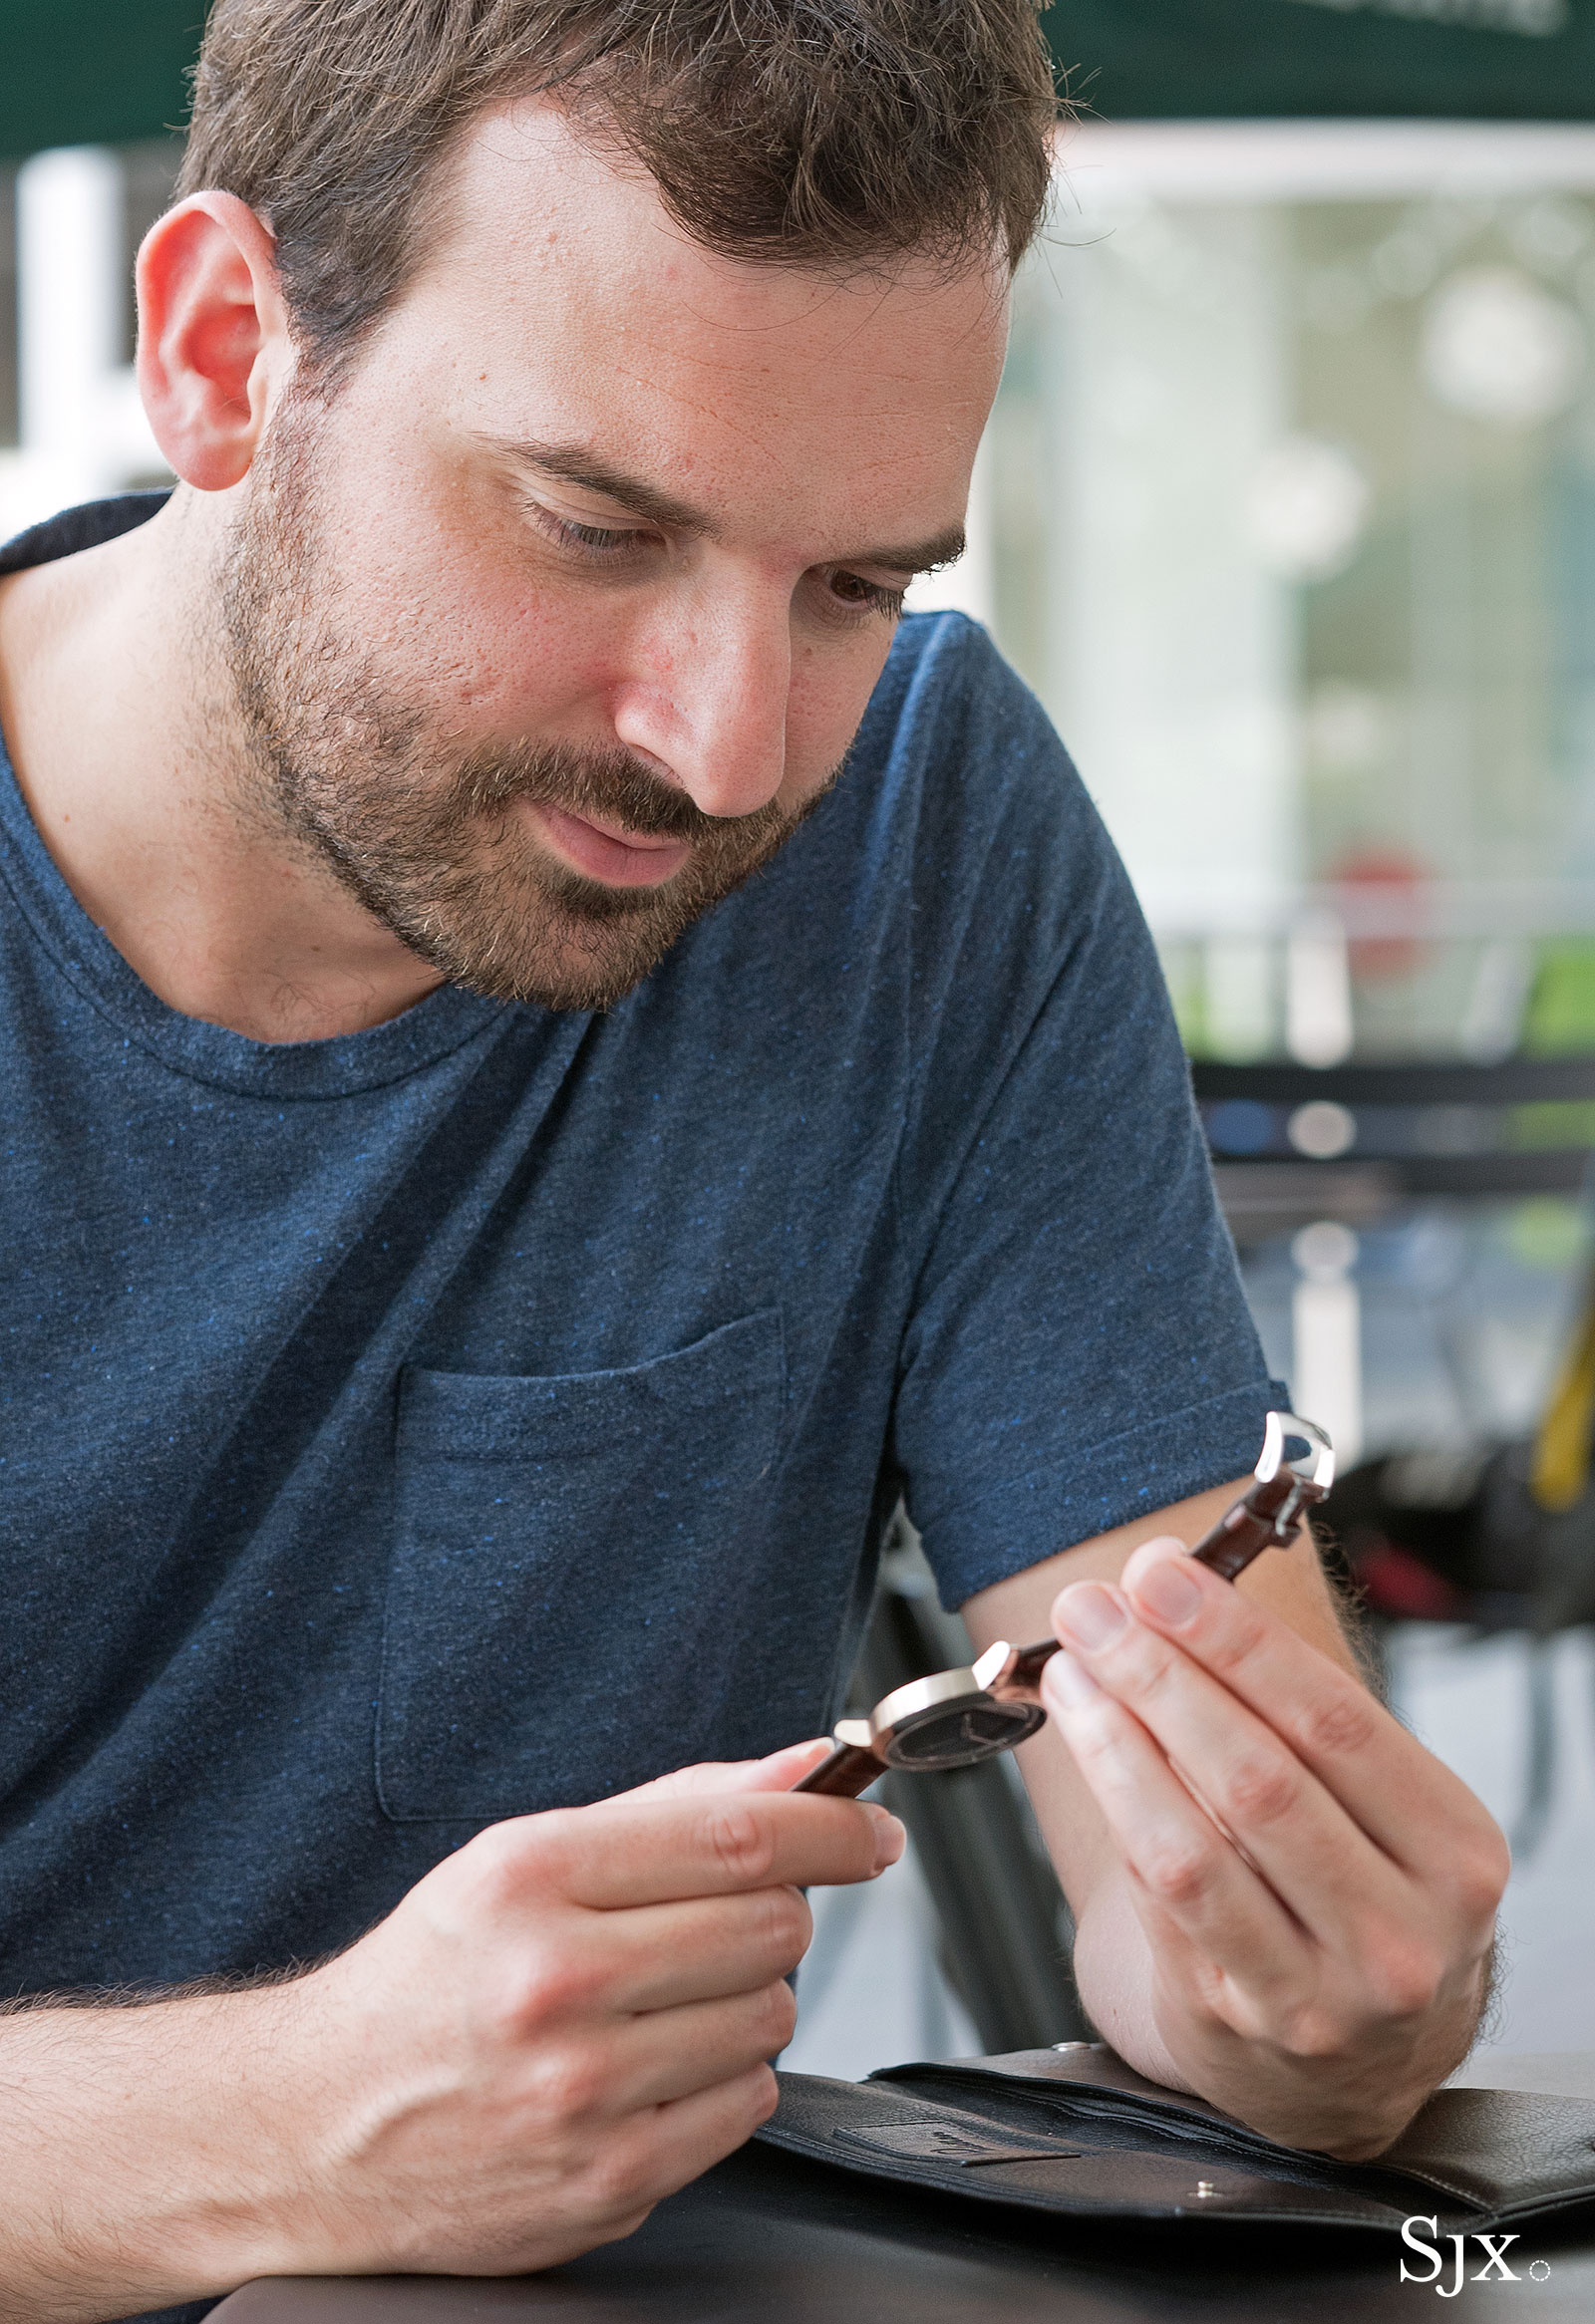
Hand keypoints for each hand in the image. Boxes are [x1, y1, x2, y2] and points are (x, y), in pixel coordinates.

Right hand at [0, 1742, 900, 2321]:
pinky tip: (648, 2068)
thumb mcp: (522, 1859)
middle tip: (714, 1922)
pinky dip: (721, 2081)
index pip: (738, 1837)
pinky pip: (745, 2107)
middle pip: (772, 1926)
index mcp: (531, 1881)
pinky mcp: (608, 2182)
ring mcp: (584, 2095)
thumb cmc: (426, 1981)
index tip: (871, 1827)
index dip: (833, 1825)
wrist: (311, 2129)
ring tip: (657, 2002)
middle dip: (775, 1913)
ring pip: (770, 2017)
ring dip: (744, 2000)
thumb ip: (672, 1810)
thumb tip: (801, 1771)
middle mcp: (556, 1986)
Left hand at [1042, 1537, 1507, 2157]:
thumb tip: (1168, 1591)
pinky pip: (1162, 1903)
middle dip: (1160, 1676)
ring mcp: (1321, 1994)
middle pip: (1259, 1779)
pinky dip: (1119, 1812)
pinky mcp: (1238, 2028)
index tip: (1160, 1575)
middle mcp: (1401, 1930)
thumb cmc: (1360, 1894)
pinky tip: (1090, 1747)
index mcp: (1452, 1848)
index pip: (1335, 1720)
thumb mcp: (1378, 1809)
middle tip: (1092, 1609)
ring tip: (1071, 1672)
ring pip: (1195, 1849)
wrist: (1361, 2065)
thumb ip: (1293, 1713)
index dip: (1236, 1638)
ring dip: (1116, 1742)